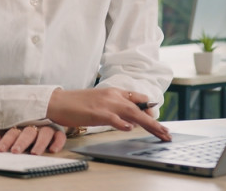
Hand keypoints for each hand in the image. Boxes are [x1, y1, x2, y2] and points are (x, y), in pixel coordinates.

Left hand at [0, 125, 66, 154]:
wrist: (47, 110)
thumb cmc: (24, 125)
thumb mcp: (10, 130)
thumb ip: (0, 136)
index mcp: (21, 123)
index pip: (12, 131)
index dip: (6, 140)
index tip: (1, 149)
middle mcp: (34, 125)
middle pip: (27, 132)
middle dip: (21, 142)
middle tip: (15, 151)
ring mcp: (47, 127)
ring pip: (44, 134)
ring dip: (39, 143)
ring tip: (34, 153)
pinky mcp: (58, 131)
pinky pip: (60, 136)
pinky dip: (57, 142)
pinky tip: (52, 150)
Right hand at [46, 88, 170, 140]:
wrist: (58, 101)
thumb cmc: (78, 104)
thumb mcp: (100, 103)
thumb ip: (115, 109)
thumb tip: (129, 122)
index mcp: (114, 92)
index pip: (138, 98)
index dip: (149, 109)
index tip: (156, 120)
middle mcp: (113, 96)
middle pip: (139, 108)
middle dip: (155, 121)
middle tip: (166, 133)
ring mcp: (105, 104)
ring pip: (132, 113)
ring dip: (148, 124)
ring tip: (159, 132)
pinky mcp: (96, 113)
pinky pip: (113, 118)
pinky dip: (122, 123)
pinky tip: (130, 129)